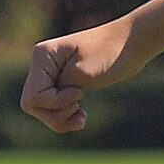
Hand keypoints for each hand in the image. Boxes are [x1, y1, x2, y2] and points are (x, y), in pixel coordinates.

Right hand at [20, 17, 139, 134]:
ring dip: (60, 119)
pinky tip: (82, 116)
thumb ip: (59, 89)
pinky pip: (53, 109)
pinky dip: (65, 117)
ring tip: (82, 117)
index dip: (55, 103)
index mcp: (42, 56)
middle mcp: (42, 64)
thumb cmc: (111, 54)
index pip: (33, 97)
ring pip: (42, 110)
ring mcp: (51, 74)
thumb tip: (38, 103)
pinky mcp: (62, 84)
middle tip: (79, 108)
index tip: (79, 92)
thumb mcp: (84, 73)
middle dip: (55, 115)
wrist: (132, 43)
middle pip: (31, 105)